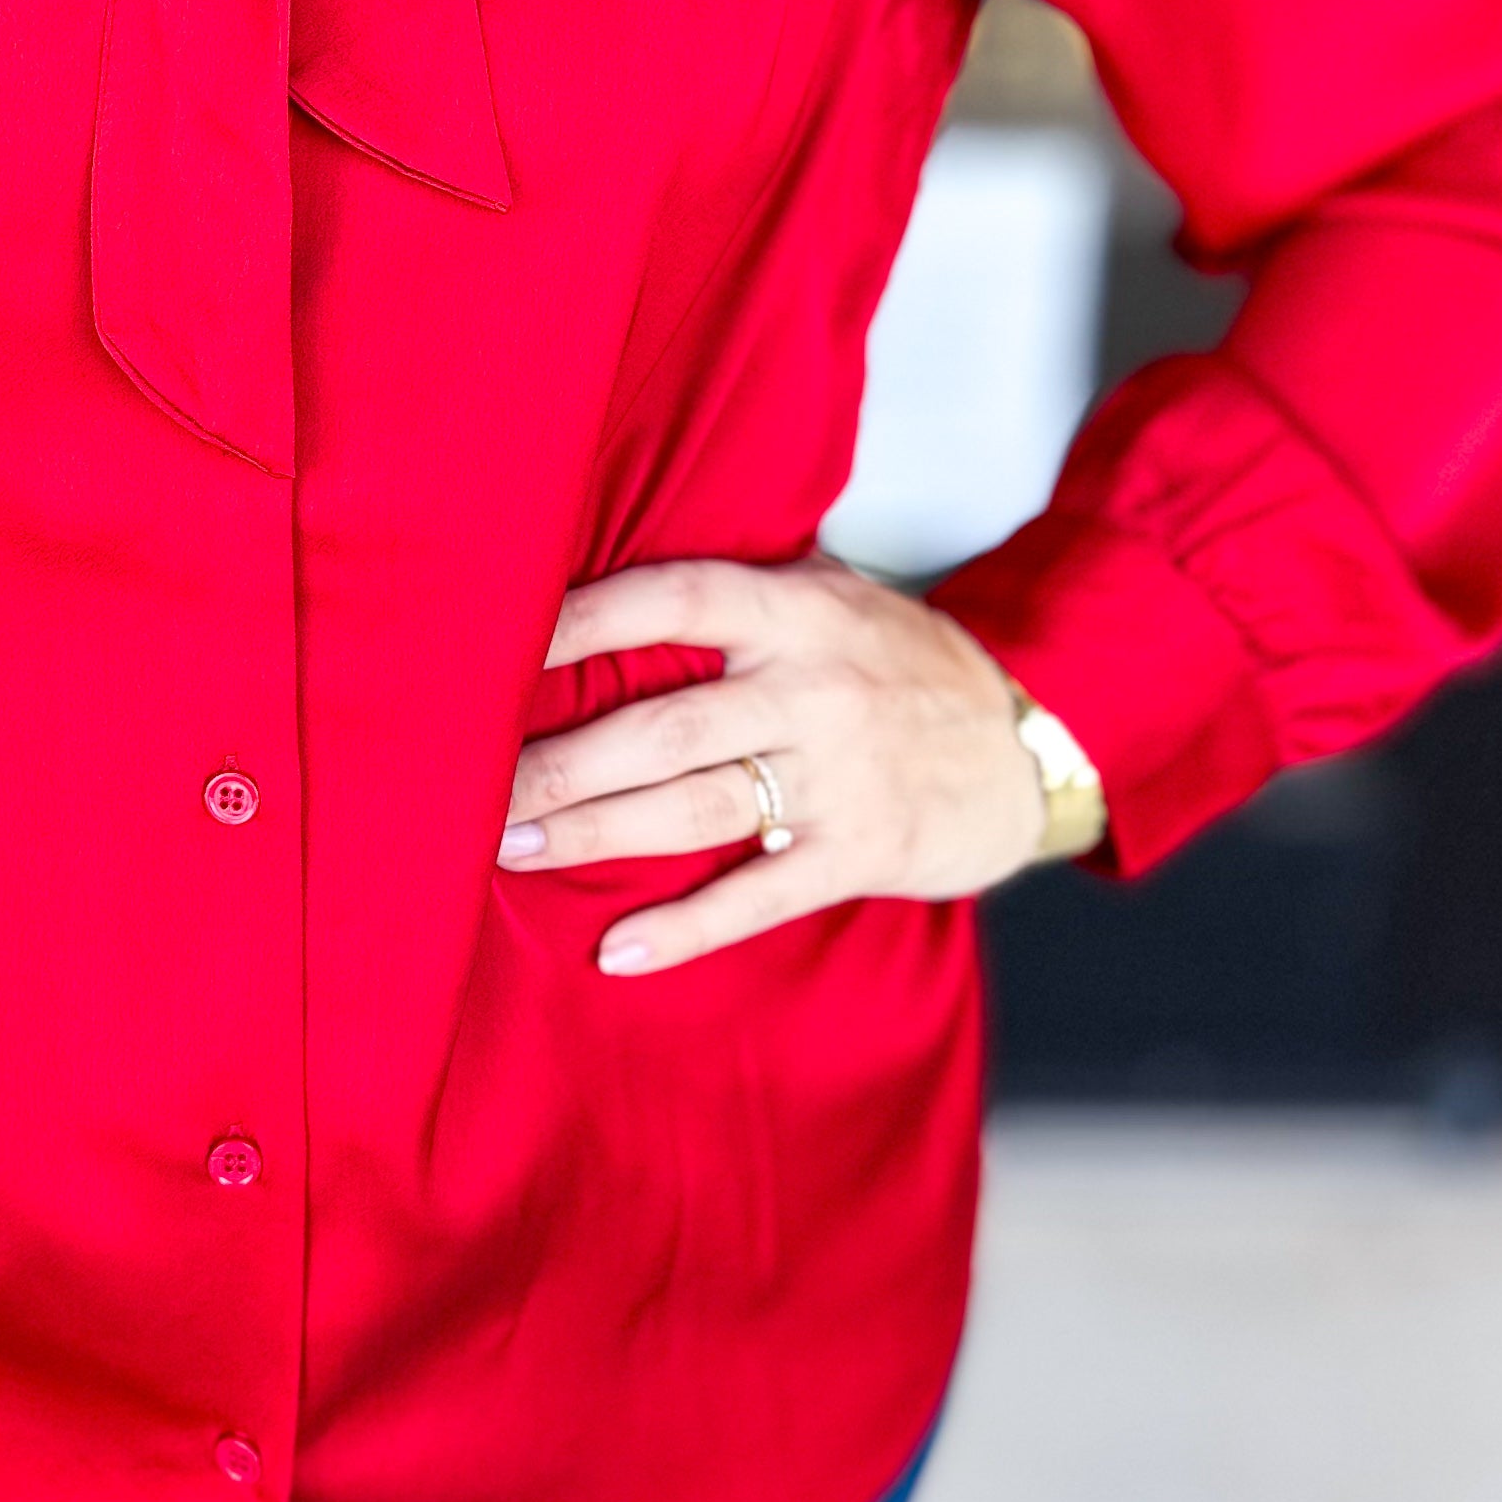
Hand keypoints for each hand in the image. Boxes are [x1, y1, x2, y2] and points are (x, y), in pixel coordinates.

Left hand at [498, 554, 1045, 976]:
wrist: (1028, 738)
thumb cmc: (898, 663)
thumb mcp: (833, 595)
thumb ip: (740, 583)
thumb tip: (608, 552)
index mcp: (796, 611)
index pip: (675, 599)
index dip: (586, 617)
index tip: (498, 641)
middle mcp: (812, 688)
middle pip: (664, 724)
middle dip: (562, 759)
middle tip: (473, 787)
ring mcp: (836, 776)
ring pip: (695, 808)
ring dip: (596, 831)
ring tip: (510, 846)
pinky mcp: (857, 852)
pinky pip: (758, 895)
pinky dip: (686, 928)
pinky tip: (617, 949)